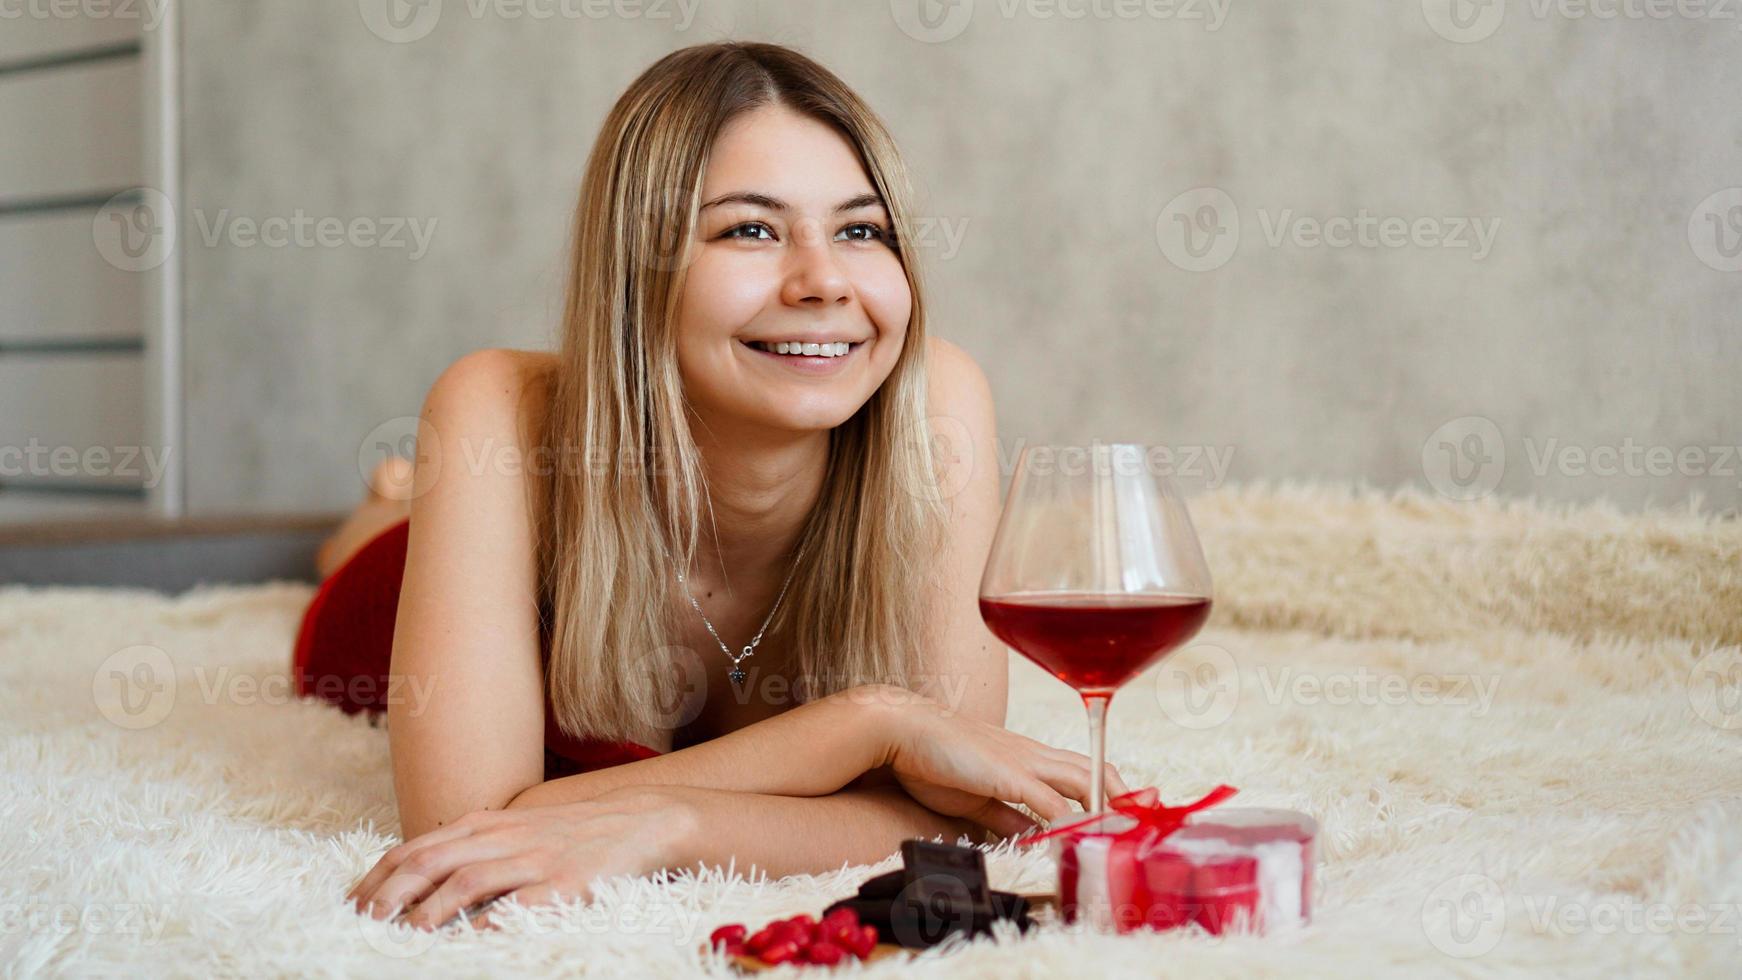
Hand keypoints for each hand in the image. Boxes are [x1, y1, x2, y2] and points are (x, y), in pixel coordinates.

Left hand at [345, 786, 695, 929]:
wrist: (641, 822)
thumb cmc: (572, 832)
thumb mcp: (517, 829)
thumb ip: (473, 846)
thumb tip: (419, 874)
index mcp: (488, 823)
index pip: (417, 847)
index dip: (380, 875)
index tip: (353, 903)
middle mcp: (505, 836)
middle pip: (433, 860)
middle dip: (392, 892)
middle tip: (365, 921)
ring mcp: (535, 858)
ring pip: (468, 879)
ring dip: (431, 908)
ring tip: (405, 934)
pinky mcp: (565, 882)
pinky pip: (521, 902)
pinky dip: (490, 920)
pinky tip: (469, 938)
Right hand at [880, 692, 1129, 836]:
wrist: (902, 729)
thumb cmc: (932, 759)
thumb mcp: (975, 797)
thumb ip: (1005, 816)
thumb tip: (1031, 835)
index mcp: (1026, 757)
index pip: (1081, 770)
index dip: (1108, 789)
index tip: (1128, 811)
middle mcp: (1032, 755)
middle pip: (1094, 770)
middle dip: (1124, 795)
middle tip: (1144, 821)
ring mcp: (1022, 762)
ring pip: (1082, 779)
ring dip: (1109, 804)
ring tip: (1128, 829)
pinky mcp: (1007, 774)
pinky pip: (1049, 800)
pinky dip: (1070, 818)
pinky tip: (1082, 834)